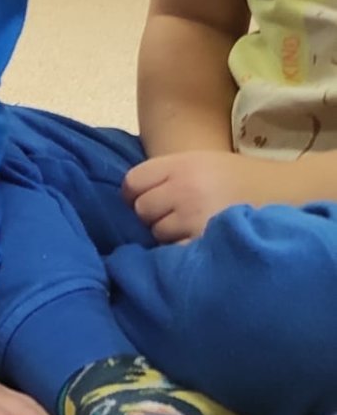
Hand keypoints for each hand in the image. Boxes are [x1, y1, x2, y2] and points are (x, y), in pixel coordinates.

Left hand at [123, 150, 273, 241]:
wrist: (287, 191)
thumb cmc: (239, 179)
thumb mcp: (201, 162)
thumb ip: (166, 175)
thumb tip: (127, 199)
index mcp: (181, 164)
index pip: (132, 182)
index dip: (137, 194)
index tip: (151, 200)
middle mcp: (184, 188)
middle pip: (141, 210)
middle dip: (155, 215)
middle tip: (180, 215)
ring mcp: (194, 217)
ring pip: (157, 233)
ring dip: (170, 235)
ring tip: (196, 228)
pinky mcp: (204, 242)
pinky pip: (175, 252)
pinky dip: (184, 251)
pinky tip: (201, 242)